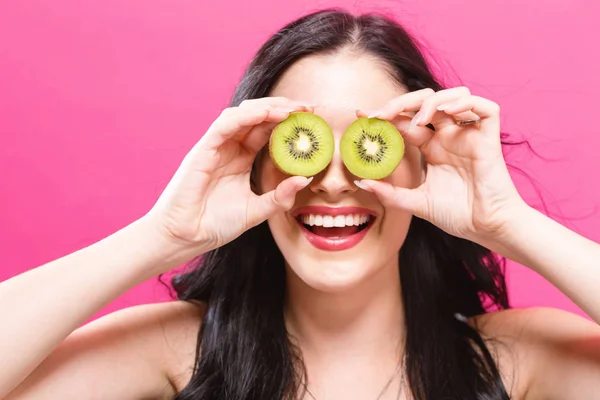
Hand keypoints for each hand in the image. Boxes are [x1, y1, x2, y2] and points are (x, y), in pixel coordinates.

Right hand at [145, 97, 314, 255]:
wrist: (185, 237)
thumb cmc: (215, 224)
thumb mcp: (257, 210)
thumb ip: (280, 196)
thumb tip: (305, 179)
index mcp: (242, 158)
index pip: (267, 130)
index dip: (289, 121)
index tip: (313, 118)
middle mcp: (230, 147)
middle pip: (258, 117)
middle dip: (284, 108)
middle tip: (309, 108)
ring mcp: (216, 146)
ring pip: (243, 114)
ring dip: (268, 107)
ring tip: (293, 109)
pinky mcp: (203, 150)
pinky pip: (225, 125)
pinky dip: (246, 116)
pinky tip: (267, 114)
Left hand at [356, 87, 525, 241]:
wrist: (486, 228)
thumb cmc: (457, 216)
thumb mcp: (415, 203)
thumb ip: (389, 193)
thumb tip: (361, 182)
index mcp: (431, 147)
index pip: (405, 121)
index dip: (385, 115)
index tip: (361, 116)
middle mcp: (449, 136)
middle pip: (425, 102)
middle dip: (401, 102)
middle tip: (381, 115)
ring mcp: (469, 134)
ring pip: (453, 96)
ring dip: (432, 101)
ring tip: (418, 120)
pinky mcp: (489, 137)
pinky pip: (485, 107)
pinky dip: (465, 102)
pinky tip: (446, 112)